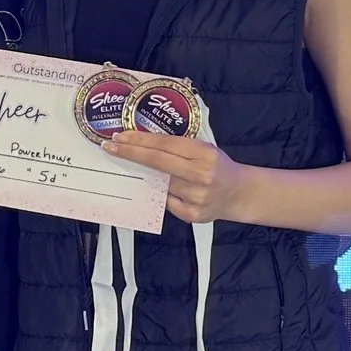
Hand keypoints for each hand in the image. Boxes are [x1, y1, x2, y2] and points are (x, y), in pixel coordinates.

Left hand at [89, 130, 251, 227]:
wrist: (239, 193)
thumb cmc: (217, 166)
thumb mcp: (204, 148)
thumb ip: (178, 147)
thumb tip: (142, 143)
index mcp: (204, 153)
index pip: (164, 145)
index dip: (139, 140)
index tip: (120, 136)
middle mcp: (201, 174)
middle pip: (157, 162)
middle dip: (130, 153)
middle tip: (111, 147)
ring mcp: (196, 197)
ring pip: (159, 183)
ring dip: (143, 175)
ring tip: (132, 167)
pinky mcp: (193, 215)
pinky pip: (166, 202)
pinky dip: (161, 194)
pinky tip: (163, 189)